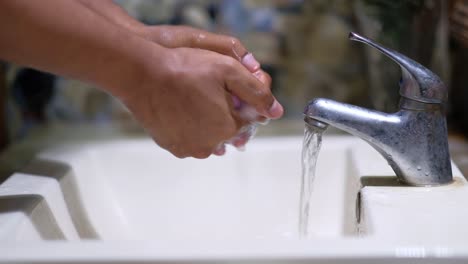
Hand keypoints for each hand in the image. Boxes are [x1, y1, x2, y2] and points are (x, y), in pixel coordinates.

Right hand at [120, 47, 281, 158]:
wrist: (142, 75)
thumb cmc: (184, 68)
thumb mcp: (228, 70)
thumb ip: (257, 92)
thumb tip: (276, 111)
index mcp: (227, 127)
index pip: (247, 120)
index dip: (240, 102)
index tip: (226, 88)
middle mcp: (210, 144)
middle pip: (227, 130)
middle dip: (224, 113)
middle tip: (208, 91)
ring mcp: (188, 148)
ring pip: (209, 136)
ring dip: (207, 122)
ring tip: (195, 99)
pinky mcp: (171, 146)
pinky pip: (189, 139)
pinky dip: (190, 128)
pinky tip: (182, 109)